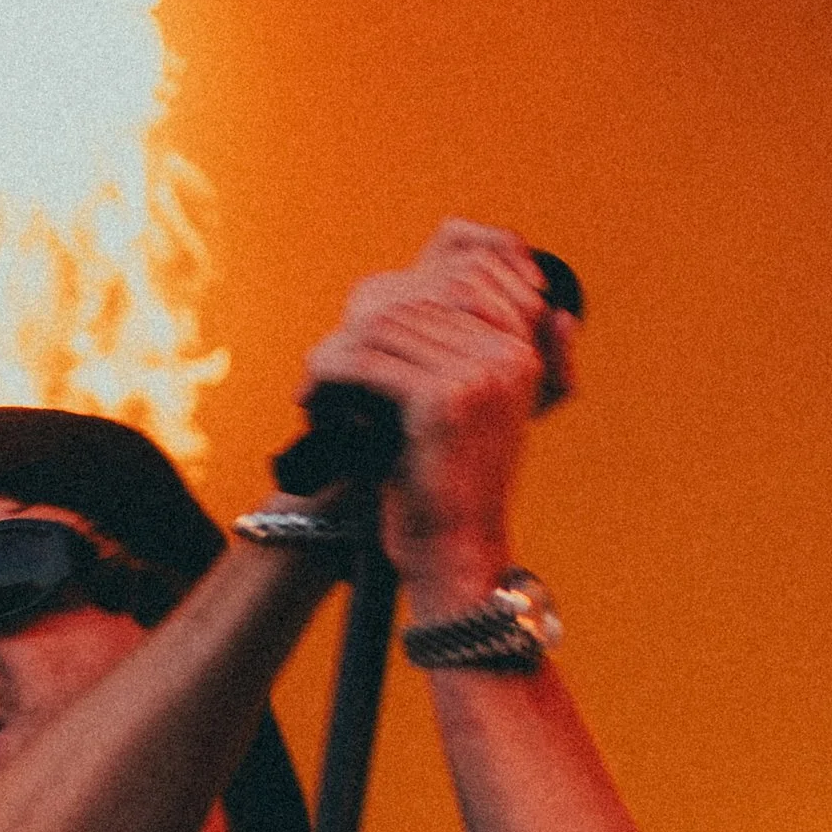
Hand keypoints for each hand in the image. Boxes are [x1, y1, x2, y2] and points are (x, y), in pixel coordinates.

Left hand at [298, 221, 573, 607]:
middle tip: (319, 379)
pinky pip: (364, 363)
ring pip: (378, 330)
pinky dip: (326, 377)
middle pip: (404, 306)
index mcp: (518, 349)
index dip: (380, 315)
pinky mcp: (444, 399)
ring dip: (331, 359)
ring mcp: (480, 374)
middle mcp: (507, 355)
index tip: (350, 354)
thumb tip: (431, 278)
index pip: (438, 290)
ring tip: (314, 392)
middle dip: (351, 339)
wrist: (454, 553)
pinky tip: (313, 402)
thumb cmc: (444, 483)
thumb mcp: (457, 406)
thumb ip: (449, 347)